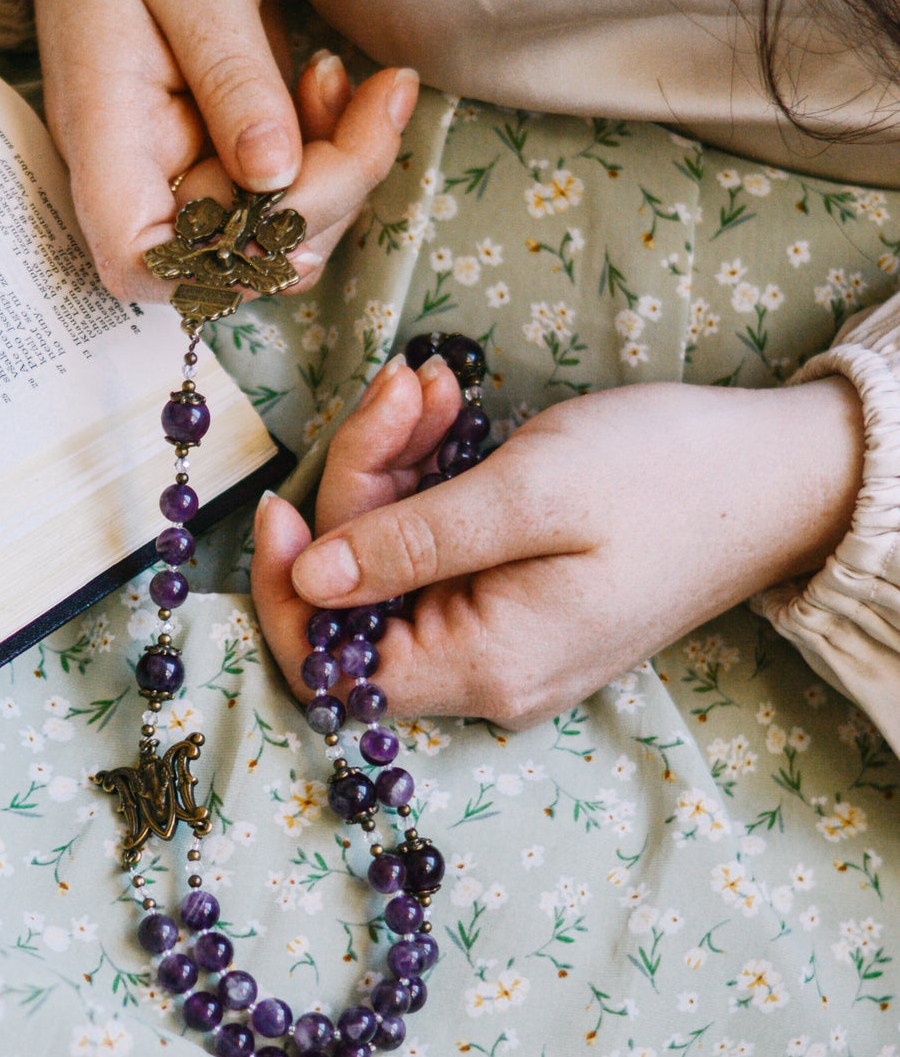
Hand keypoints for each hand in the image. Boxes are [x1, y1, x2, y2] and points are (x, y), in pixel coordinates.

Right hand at [0, 0, 417, 298]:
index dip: (219, 264)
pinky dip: (334, 150)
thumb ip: (232, 76)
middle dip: (324, 197)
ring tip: (364, 86)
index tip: (290, 196)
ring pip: (277, 229)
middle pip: (231, 253)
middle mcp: (139, 169)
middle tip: (377, 103)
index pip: (137, 258)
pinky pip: (291, 186)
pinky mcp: (226, 146)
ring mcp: (184, 163)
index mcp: (105, 133)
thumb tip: (273, 175)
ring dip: (343, 173)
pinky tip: (337, 84)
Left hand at [252, 360, 864, 726]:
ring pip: (394, 559)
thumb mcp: (528, 494)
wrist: (782, 475)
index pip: (331, 669)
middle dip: (359, 483)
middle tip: (402, 387)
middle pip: (358, 596)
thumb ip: (411, 542)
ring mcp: (504, 637)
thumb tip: (307, 579)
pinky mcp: (519, 597)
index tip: (275, 504)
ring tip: (433, 384)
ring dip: (394, 463)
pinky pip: (440, 546)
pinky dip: (431, 475)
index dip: (284, 592)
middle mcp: (486, 672)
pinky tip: (450, 409)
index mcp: (484, 667)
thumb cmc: (668, 477)